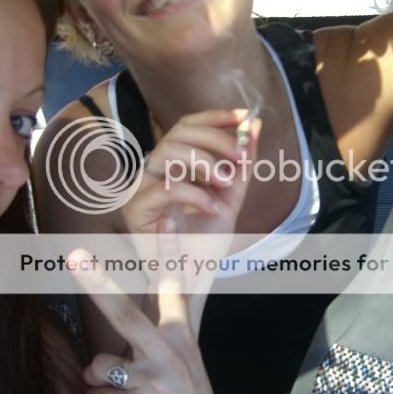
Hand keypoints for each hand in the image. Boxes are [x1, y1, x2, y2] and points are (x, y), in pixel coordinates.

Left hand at [69, 224, 232, 393]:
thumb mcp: (180, 364)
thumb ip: (139, 346)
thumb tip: (91, 359)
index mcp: (181, 335)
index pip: (174, 285)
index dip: (169, 251)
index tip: (165, 218)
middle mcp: (169, 351)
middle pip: (127, 313)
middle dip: (99, 283)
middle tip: (77, 256)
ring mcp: (154, 377)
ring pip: (100, 363)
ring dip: (101, 376)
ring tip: (126, 389)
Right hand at [123, 108, 260, 235]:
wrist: (192, 278)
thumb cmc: (205, 240)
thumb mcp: (231, 197)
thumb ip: (242, 166)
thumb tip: (256, 126)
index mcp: (173, 164)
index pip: (187, 126)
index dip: (214, 116)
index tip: (243, 115)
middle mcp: (154, 170)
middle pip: (177, 132)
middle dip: (214, 140)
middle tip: (239, 157)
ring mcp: (142, 188)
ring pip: (166, 152)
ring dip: (203, 163)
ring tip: (224, 184)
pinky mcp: (136, 209)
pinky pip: (163, 188)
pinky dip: (193, 194)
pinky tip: (210, 208)